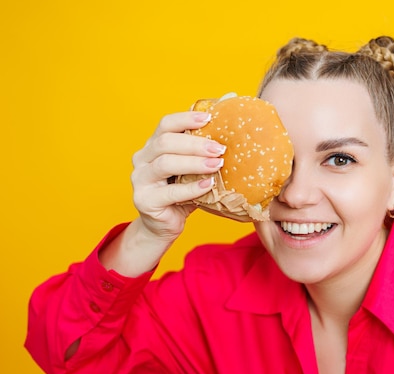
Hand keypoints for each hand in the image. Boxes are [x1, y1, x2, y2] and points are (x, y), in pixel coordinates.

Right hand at [131, 111, 225, 242]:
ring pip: (165, 164)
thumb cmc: (183, 192)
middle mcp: (142, 159)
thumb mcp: (195, 168)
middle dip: (195, 143)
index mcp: (153, 146)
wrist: (164, 224)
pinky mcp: (144, 200)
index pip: (165, 124)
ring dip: (194, 162)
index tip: (210, 118)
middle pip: (166, 142)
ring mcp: (140, 180)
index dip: (186, 119)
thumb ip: (206, 145)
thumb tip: (231, 106)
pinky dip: (191, 188)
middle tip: (221, 148)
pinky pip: (170, 192)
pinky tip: (208, 185)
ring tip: (217, 165)